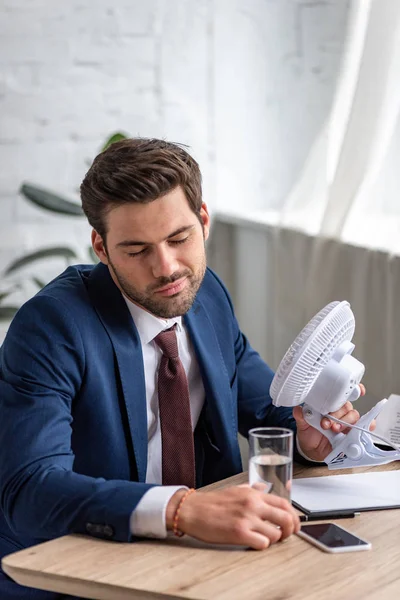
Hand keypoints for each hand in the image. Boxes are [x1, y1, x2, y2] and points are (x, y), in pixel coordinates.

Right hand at [166, 484, 299, 549]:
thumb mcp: (236, 488)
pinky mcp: (239, 533)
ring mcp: (247, 519)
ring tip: (266, 539)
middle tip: (286, 535)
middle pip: (286, 519)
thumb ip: (253, 489)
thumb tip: (265, 487)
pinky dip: (262, 546)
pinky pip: (262, 544)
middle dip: (290, 530)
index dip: (294, 516)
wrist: (193, 509)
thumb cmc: (212, 501)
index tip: (294, 524)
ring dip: (274, 540)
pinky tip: (254, 542)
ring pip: (276, 534)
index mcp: (254, 494)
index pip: (285, 503)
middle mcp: (253, 505)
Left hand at [293, 384, 373, 460]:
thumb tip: (298, 410)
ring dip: (345, 422)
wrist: (312, 450)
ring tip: (335, 429)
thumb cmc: (309, 434)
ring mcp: (346, 423)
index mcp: (328, 405)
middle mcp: (339, 412)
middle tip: (326, 423)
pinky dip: (368, 425)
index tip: (354, 389)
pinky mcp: (351, 434)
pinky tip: (368, 426)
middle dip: (337, 414)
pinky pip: (363, 427)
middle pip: (346, 406)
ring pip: (353, 416)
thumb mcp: (303, 425)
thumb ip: (302, 417)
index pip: (342, 393)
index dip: (351, 389)